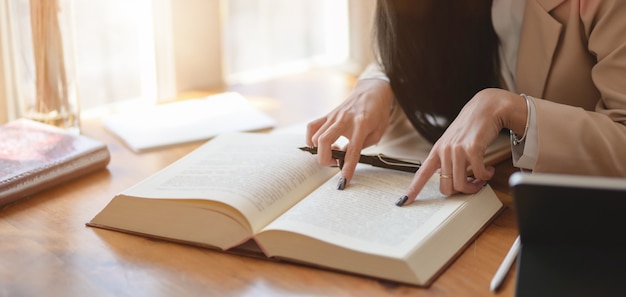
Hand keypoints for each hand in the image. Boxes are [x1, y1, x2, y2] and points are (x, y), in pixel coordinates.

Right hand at [306, 79, 393, 188]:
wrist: (372, 91)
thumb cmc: (377, 113)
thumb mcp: (378, 132)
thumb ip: (362, 146)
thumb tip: (343, 158)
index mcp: (361, 124)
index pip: (352, 150)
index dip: (347, 167)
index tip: (343, 180)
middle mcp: (344, 119)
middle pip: (324, 142)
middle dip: (325, 159)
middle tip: (335, 162)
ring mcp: (333, 116)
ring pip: (316, 137)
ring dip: (322, 150)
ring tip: (334, 150)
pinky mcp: (327, 114)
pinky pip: (311, 127)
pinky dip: (312, 139)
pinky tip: (320, 143)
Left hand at [398, 88, 527, 204]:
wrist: (486, 108)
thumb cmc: (470, 127)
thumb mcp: (452, 142)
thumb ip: (448, 159)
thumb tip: (450, 179)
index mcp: (437, 151)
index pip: (421, 174)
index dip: (413, 189)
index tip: (403, 201)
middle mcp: (444, 151)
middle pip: (446, 187)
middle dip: (461, 191)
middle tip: (472, 184)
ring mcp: (457, 150)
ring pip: (461, 184)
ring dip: (474, 186)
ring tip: (481, 178)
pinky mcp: (472, 148)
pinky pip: (477, 174)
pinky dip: (485, 176)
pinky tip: (488, 169)